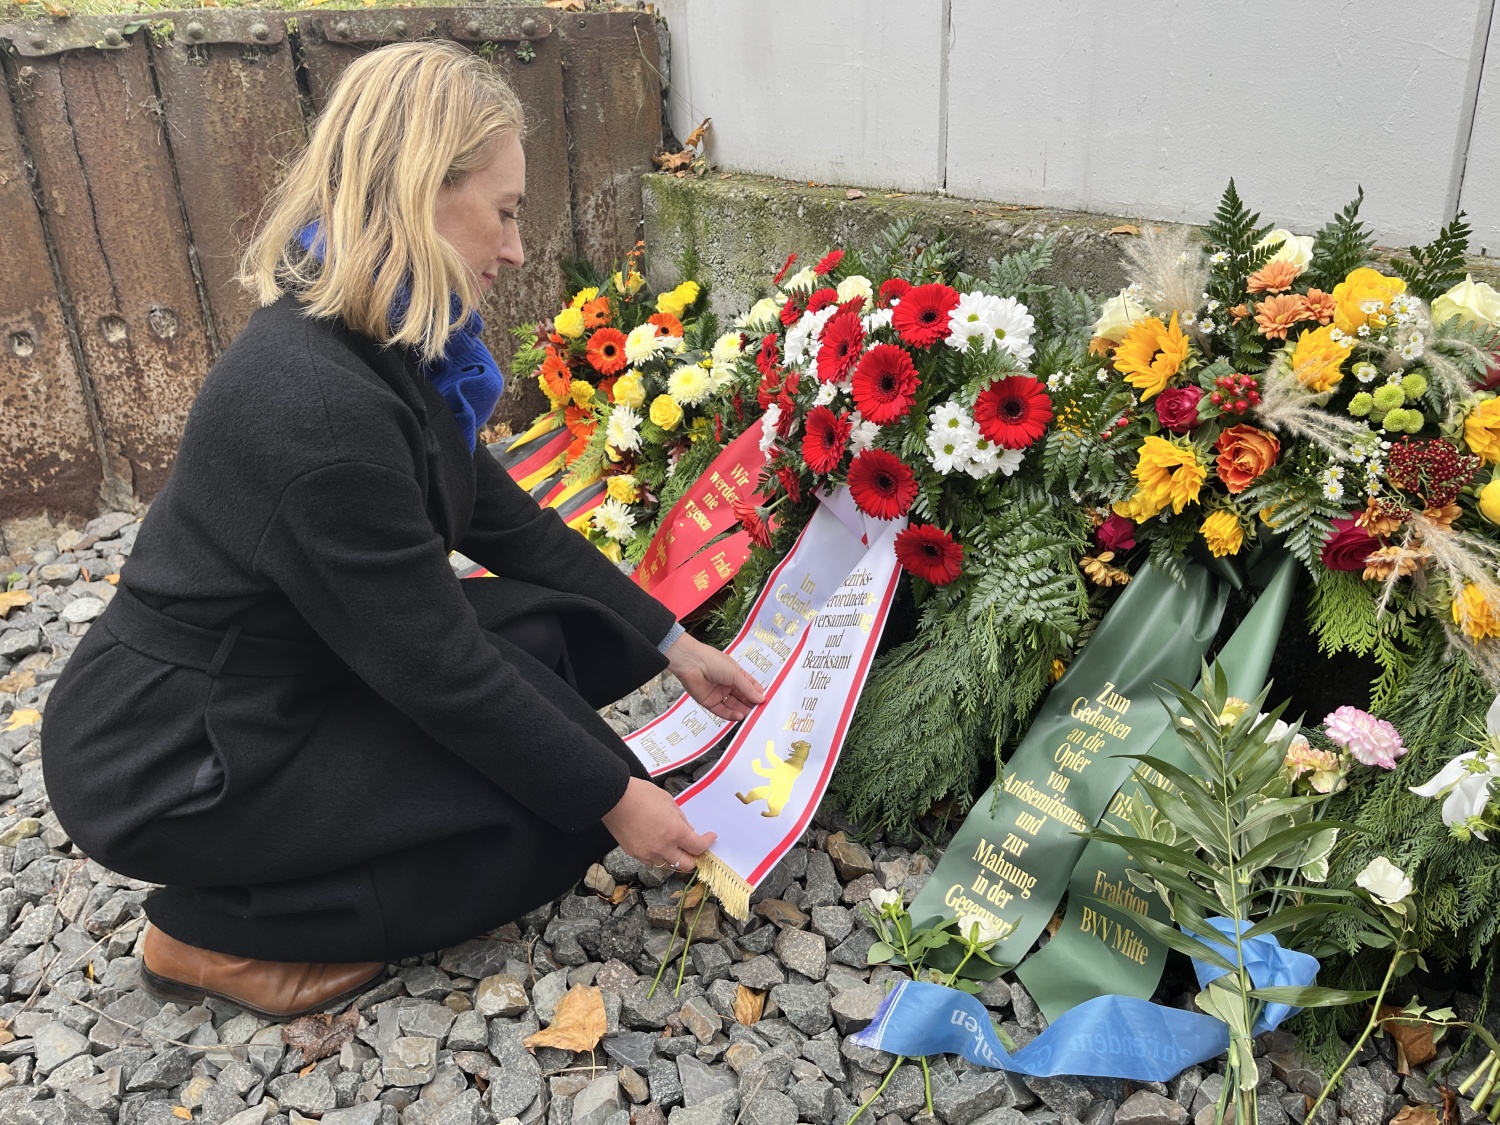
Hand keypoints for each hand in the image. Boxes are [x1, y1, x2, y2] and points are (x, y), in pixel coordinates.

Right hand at [602, 777, 716, 872]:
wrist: (615, 798)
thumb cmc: (642, 795)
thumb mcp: (669, 802)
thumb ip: (681, 819)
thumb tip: (688, 830)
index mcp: (675, 832)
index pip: (698, 847)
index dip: (707, 842)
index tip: (710, 837)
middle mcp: (663, 848)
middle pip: (686, 865)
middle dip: (693, 857)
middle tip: (694, 847)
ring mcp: (648, 854)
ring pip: (669, 865)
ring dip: (675, 857)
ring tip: (675, 846)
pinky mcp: (635, 854)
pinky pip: (652, 862)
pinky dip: (659, 856)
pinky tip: (658, 845)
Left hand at [665, 632, 765, 720]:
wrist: (691, 663)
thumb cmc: (712, 661)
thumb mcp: (735, 674)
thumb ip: (748, 688)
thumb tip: (760, 698)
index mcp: (735, 674)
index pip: (749, 686)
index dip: (757, 694)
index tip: (766, 701)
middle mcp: (727, 684)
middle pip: (742, 698)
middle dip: (751, 704)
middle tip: (760, 711)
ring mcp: (718, 694)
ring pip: (733, 706)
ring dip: (742, 711)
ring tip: (751, 715)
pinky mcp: (709, 702)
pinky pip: (722, 711)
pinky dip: (731, 715)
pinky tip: (739, 716)